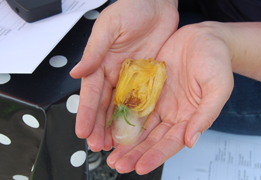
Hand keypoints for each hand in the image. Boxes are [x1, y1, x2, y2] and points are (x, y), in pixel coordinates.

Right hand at [70, 0, 178, 150]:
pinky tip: (137, 128)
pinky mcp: (148, 77)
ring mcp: (132, 77)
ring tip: (115, 143)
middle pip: (106, 105)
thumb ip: (95, 52)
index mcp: (101, 62)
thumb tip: (77, 72)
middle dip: (100, 126)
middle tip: (99, 145)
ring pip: (123, 106)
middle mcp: (115, 73)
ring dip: (118, 125)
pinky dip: (139, 114)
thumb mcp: (110, 28)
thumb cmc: (132, 8)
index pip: (91, 93)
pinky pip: (143, 99)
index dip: (87, 113)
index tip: (83, 131)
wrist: (158, 3)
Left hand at [106, 22, 233, 173]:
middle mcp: (173, 113)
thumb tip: (191, 140)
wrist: (204, 37)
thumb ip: (206, 114)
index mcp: (190, 117)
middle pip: (152, 139)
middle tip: (118, 165)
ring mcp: (160, 102)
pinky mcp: (149, 89)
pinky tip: (112, 128)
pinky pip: (134, 105)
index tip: (140, 167)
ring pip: (140, 126)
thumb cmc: (217, 60)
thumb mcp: (218, 87)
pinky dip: (124, 118)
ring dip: (127, 141)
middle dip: (135, 153)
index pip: (171, 142)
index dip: (156, 155)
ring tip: (112, 155)